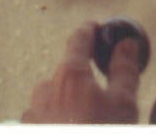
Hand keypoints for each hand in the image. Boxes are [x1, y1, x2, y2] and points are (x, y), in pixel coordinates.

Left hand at [22, 21, 140, 123]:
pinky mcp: (29, 130)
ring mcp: (34, 112)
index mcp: (70, 74)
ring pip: (54, 98)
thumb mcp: (123, 106)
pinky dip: (57, 121)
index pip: (79, 38)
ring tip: (88, 121)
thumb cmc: (100, 132)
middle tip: (103, 100)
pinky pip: (44, 119)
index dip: (90, 30)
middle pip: (67, 73)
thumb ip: (125, 71)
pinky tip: (71, 129)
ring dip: (68, 104)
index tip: (97, 28)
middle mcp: (46, 87)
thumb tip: (126, 43)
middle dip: (84, 81)